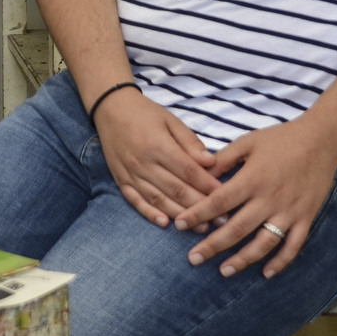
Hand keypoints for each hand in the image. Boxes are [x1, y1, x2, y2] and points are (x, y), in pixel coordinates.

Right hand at [92, 88, 221, 227]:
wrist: (110, 109)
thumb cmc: (145, 113)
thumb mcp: (171, 120)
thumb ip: (190, 142)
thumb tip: (211, 162)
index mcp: (158, 145)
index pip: (189, 172)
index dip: (208, 186)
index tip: (226, 196)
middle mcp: (143, 163)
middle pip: (176, 190)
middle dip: (201, 206)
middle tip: (222, 220)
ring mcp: (130, 174)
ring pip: (158, 200)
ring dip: (181, 215)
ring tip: (201, 227)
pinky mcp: (120, 180)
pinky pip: (135, 201)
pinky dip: (149, 213)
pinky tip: (165, 223)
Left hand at [174, 116, 336, 277]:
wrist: (322, 140)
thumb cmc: (281, 139)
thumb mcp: (248, 142)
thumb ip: (223, 159)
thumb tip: (198, 172)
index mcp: (252, 179)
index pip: (219, 201)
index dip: (198, 214)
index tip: (179, 225)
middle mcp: (270, 199)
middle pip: (237, 228)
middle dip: (213, 246)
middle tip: (194, 259)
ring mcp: (290, 211)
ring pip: (264, 242)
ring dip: (243, 259)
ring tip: (224, 271)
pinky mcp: (306, 218)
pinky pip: (293, 245)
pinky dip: (281, 261)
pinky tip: (266, 273)